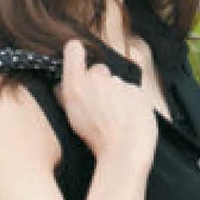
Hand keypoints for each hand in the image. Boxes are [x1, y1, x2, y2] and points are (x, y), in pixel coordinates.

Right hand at [55, 36, 156, 174]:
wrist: (126, 150)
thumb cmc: (98, 140)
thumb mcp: (70, 118)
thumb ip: (65, 96)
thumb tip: (61, 85)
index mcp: (77, 85)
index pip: (73, 50)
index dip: (74, 53)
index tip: (75, 58)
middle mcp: (98, 78)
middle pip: (98, 71)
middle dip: (98, 84)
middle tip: (97, 106)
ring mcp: (119, 83)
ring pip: (115, 84)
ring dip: (114, 96)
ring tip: (113, 120)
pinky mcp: (137, 90)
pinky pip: (131, 94)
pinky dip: (129, 104)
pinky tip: (126, 121)